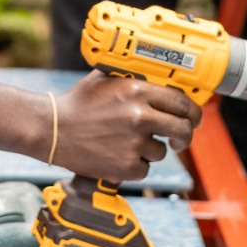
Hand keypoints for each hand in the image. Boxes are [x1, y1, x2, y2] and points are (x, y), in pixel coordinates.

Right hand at [50, 71, 199, 179]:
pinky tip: (116, 154)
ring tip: (125, 142)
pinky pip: (145, 168)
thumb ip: (134, 77)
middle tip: (180, 139)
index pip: (181, 102)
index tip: (193, 117)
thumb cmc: (79, 102)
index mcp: (138, 91)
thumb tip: (161, 78)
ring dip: (150, 149)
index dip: (193, 112)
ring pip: (161, 151)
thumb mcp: (106, 78)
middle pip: (183, 129)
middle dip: (185, 136)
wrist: (53, 129)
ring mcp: (134, 143)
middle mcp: (140, 116)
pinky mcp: (126, 167)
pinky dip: (135, 165)